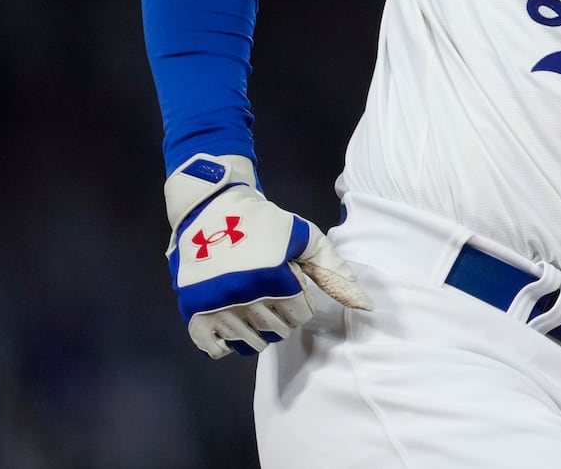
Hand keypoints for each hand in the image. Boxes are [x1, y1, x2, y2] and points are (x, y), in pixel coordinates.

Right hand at [164, 154, 373, 358]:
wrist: (213, 211)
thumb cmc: (265, 224)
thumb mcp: (305, 238)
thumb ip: (334, 271)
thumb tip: (366, 306)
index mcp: (273, 278)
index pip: (301, 316)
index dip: (300, 301)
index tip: (290, 284)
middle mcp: (244, 297)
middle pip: (278, 330)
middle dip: (282, 316)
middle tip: (273, 295)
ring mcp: (216, 307)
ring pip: (251, 343)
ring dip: (259, 331)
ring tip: (257, 308)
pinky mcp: (194, 313)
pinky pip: (216, 349)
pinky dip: (228, 344)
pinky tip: (234, 324)